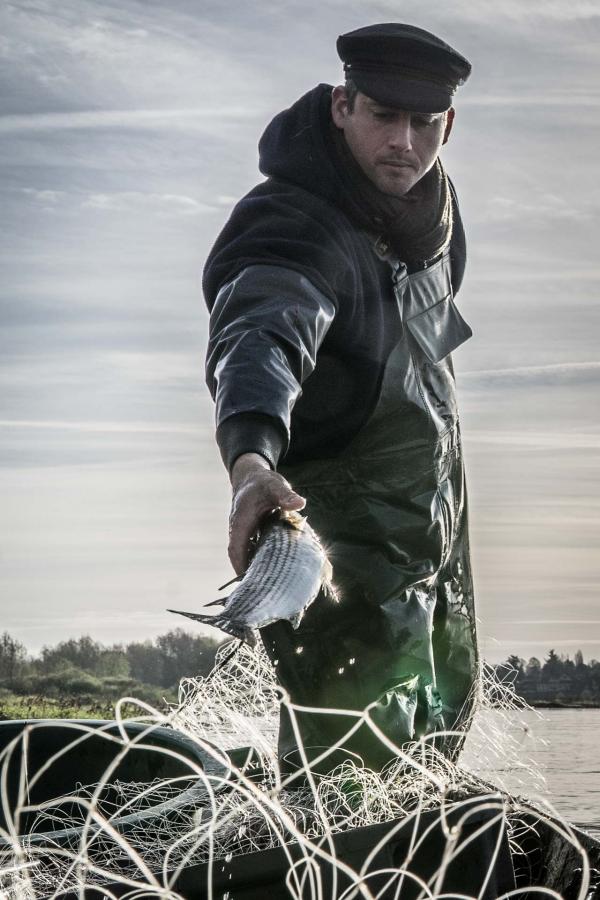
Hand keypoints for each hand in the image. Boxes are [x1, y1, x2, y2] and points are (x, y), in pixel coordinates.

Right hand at [228, 453, 305, 573]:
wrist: (250, 476)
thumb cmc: (262, 482)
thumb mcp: (275, 486)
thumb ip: (286, 495)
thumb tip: (299, 503)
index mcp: (241, 521)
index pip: (237, 548)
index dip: (242, 565)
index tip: (250, 580)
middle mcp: (238, 529)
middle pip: (238, 556)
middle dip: (248, 572)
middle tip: (264, 589)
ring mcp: (242, 533)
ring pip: (244, 554)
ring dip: (253, 568)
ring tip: (269, 585)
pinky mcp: (248, 534)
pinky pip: (250, 550)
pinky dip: (258, 560)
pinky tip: (273, 569)